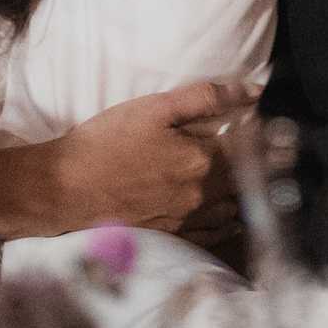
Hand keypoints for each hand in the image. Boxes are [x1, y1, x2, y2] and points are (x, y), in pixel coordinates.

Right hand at [53, 80, 249, 234]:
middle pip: (244, 181)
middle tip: (259, 152)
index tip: (263, 126)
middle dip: (254, 165)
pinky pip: (211, 235)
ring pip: (231, 209)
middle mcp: (201, 196)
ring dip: (241, 194)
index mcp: (202, 161)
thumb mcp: (154, 107)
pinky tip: (229, 217)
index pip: (249, 147)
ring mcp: (185, 220)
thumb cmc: (106, 142)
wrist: (65, 188)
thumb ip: (207, 97)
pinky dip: (225, 224)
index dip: (257, 134)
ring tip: (244, 180)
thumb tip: (255, 91)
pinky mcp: (169, 236)